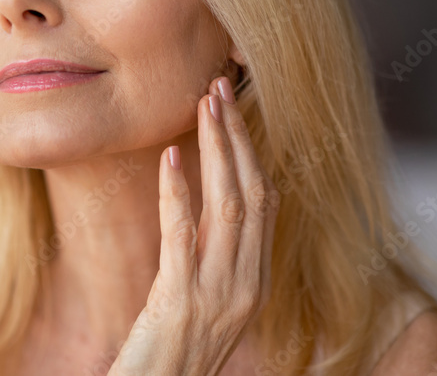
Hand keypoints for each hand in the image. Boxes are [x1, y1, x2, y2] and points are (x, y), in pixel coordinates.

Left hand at [107, 75, 279, 374]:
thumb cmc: (174, 351)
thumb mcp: (208, 301)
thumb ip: (215, 257)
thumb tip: (212, 205)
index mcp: (255, 282)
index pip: (266, 204)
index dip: (254, 153)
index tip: (235, 111)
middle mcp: (246, 284)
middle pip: (252, 194)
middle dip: (238, 137)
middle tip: (220, 88)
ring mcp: (218, 294)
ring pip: (227, 206)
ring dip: (217, 150)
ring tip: (204, 105)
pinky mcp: (180, 300)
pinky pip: (182, 235)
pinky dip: (178, 192)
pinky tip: (170, 158)